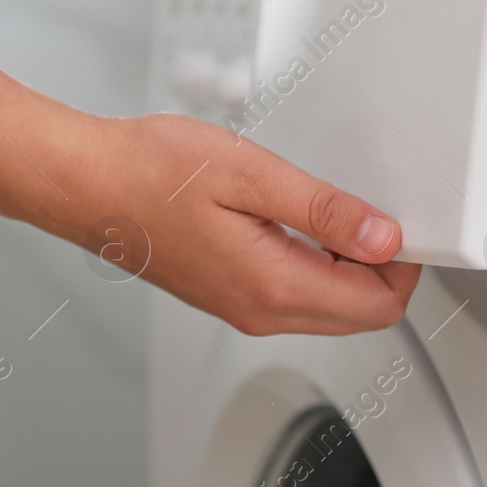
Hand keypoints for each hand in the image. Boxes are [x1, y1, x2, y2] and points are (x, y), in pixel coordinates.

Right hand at [54, 112, 420, 335]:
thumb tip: (382, 238)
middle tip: (375, 210)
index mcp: (272, 286)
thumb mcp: (250, 173)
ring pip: (330, 308)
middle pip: (360, 315)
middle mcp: (259, 310)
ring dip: (351, 266)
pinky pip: (297, 295)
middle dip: (384, 268)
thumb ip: (323, 210)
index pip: (378, 305)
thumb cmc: (148, 171)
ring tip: (339, 208)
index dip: (403, 264)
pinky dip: (318, 264)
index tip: (398, 218)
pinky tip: (305, 219)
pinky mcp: (229, 294)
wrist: (83, 184)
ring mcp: (242, 307)